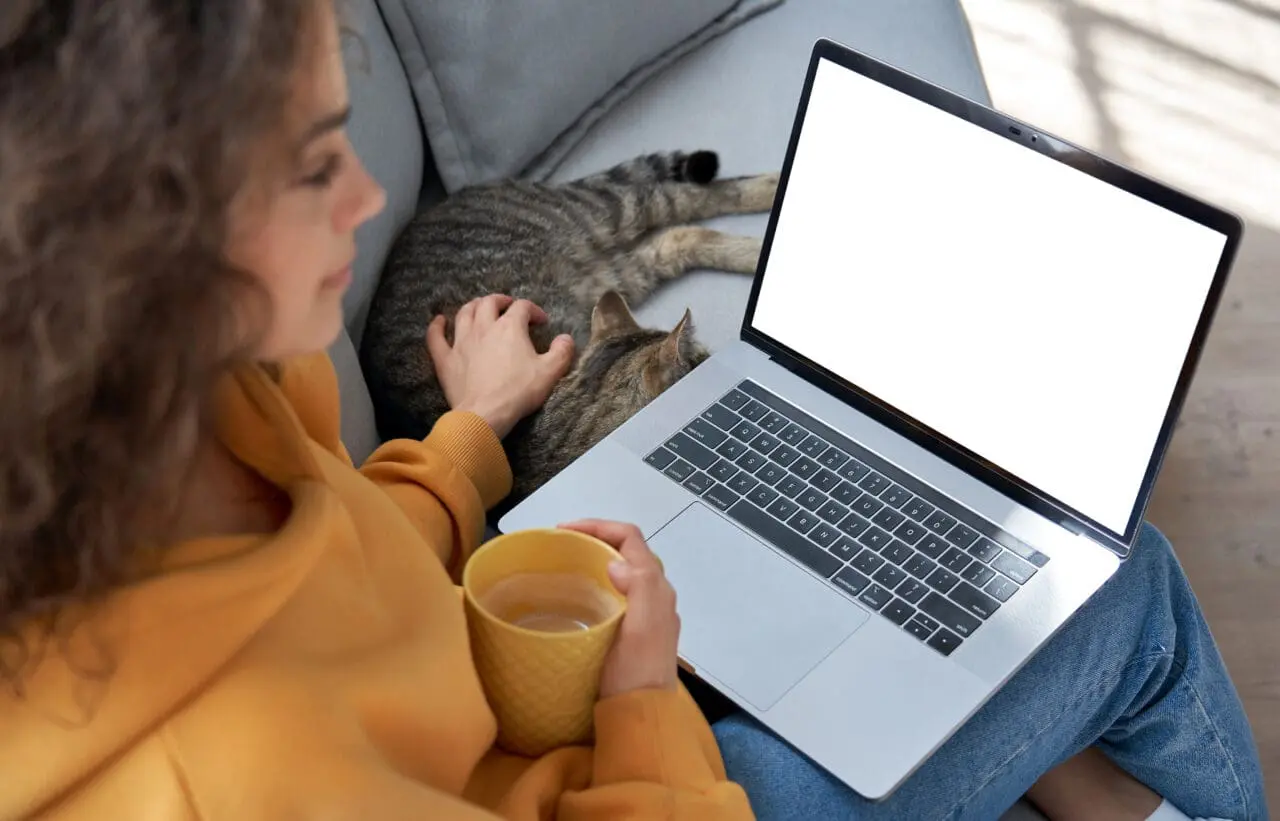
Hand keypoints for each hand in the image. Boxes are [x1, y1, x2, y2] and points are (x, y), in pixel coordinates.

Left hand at [426, 294, 574, 437]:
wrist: (485, 414)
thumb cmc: (518, 392)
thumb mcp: (550, 372)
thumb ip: (562, 352)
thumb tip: (566, 338)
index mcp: (510, 327)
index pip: (522, 307)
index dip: (533, 310)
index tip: (541, 322)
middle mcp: (484, 327)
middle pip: (489, 303)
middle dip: (501, 301)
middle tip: (509, 307)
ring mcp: (461, 342)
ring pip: (464, 313)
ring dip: (473, 306)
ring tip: (479, 308)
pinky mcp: (446, 360)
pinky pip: (436, 337)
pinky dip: (436, 327)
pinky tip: (438, 321)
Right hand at [559, 519, 679, 699]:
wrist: (642, 714)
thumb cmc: (636, 673)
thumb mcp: (640, 629)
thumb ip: (638, 589)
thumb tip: (617, 563)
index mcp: (655, 587)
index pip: (629, 537)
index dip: (598, 525)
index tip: (564, 530)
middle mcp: (655, 594)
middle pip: (627, 550)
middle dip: (595, 538)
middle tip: (561, 545)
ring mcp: (646, 611)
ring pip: (623, 570)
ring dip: (596, 558)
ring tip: (566, 564)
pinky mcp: (635, 628)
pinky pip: (617, 591)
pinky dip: (597, 581)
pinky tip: (579, 595)